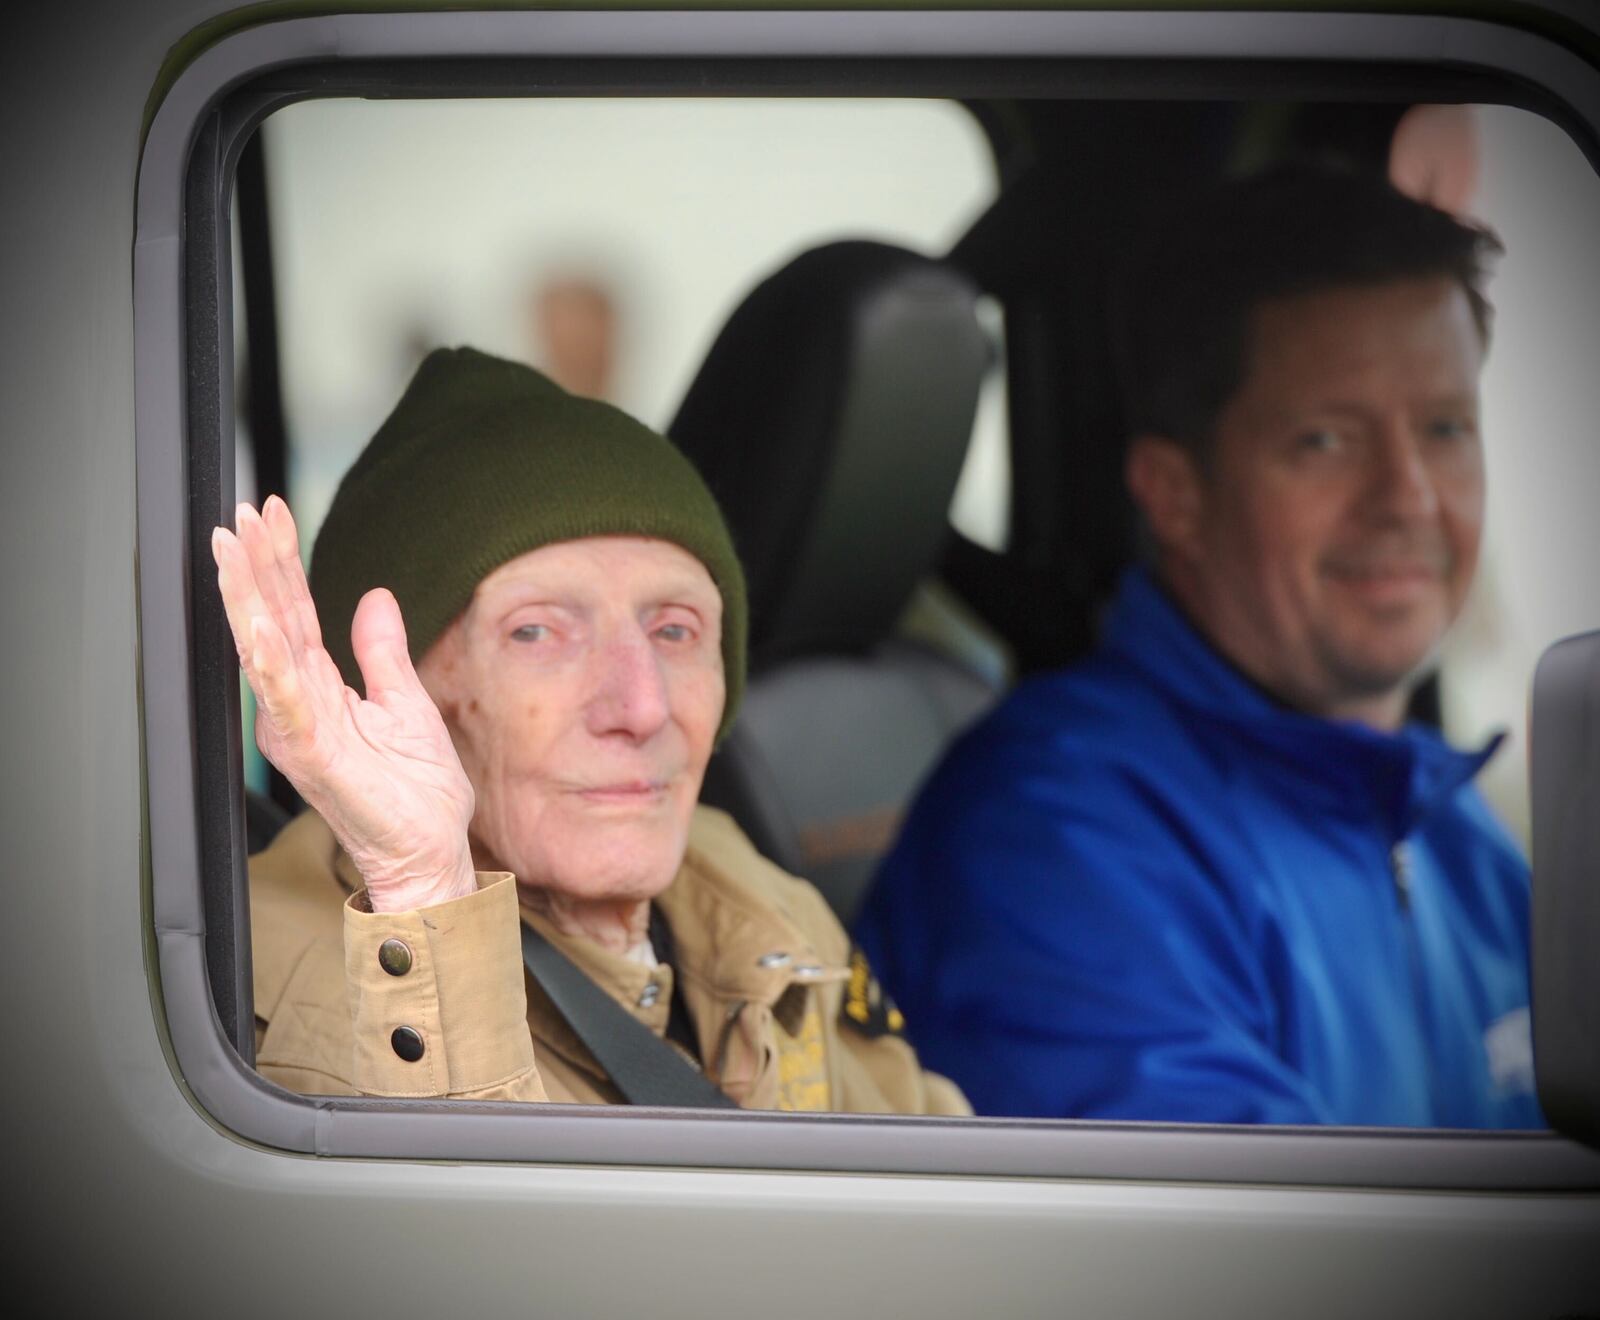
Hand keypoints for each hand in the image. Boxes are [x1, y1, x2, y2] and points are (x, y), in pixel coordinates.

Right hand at [213, 496, 477, 911]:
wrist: (430, 851)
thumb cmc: (419, 793)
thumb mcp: (407, 702)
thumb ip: (383, 652)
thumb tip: (375, 597)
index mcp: (322, 689)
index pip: (294, 612)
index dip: (281, 562)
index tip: (272, 512)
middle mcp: (298, 704)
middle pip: (272, 619)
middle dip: (255, 563)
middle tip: (243, 510)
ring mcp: (298, 727)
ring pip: (263, 649)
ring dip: (246, 597)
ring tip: (231, 546)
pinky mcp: (309, 752)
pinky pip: (283, 696)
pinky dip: (267, 657)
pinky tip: (256, 621)